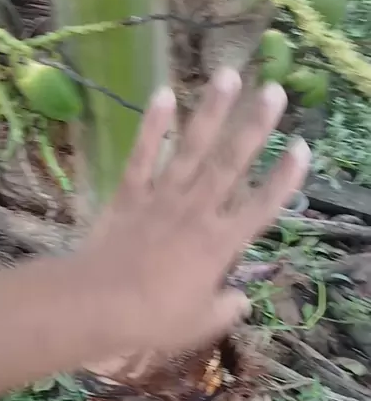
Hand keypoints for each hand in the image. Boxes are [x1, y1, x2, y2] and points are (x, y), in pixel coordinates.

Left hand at [79, 68, 310, 354]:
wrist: (99, 305)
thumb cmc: (153, 319)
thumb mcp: (200, 324)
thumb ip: (226, 309)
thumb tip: (241, 299)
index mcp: (219, 245)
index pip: (262, 205)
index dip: (284, 177)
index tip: (301, 147)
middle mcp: (197, 212)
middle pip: (231, 163)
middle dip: (255, 126)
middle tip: (274, 90)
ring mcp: (162, 198)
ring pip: (192, 148)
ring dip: (212, 111)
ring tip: (229, 75)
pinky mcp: (129, 194)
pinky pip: (142, 155)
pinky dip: (152, 125)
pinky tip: (164, 93)